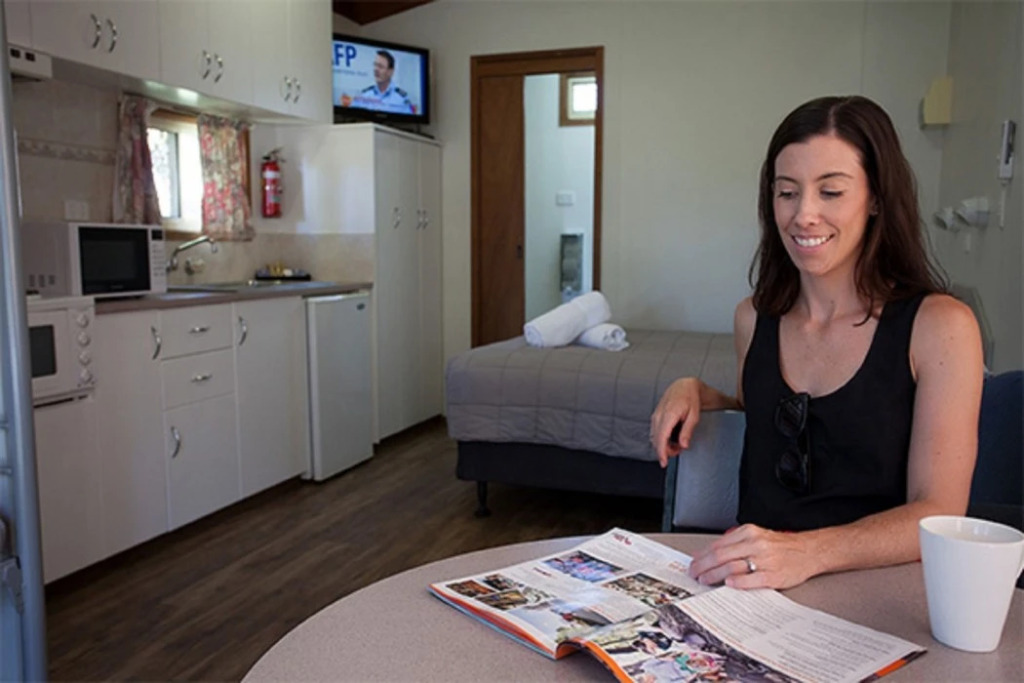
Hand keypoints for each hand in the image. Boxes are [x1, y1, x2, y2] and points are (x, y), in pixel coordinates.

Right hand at [650, 377, 701, 466]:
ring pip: (654, 437)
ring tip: (677, 445)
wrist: (685, 386)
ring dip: (663, 445)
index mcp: (669, 415)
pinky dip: (661, 439)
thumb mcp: (694, 416)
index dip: (662, 452)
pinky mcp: (655, 416)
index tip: (664, 462)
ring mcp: (656, 415)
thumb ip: (687, 431)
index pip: (661, 438)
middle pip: (656, 440)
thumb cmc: (691, 398)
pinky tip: (671, 439)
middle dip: (665, 451)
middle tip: (678, 452)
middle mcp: (659, 415)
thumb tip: (683, 445)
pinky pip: (654, 431)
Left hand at [687, 524, 822, 589]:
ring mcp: (765, 559)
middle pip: (720, 555)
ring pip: (732, 567)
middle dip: (703, 566)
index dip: (702, 555)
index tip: (693, 563)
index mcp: (749, 532)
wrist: (809, 551)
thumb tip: (709, 553)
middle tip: (694, 574)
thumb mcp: (756, 536)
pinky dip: (738, 582)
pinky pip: (751, 579)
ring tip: (705, 580)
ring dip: (714, 575)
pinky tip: (729, 585)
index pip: (718, 544)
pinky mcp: (773, 575)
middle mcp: (755, 543)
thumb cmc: (780, 546)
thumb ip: (735, 543)